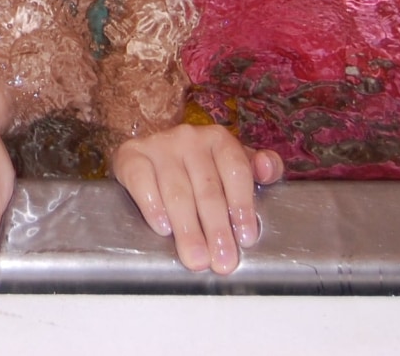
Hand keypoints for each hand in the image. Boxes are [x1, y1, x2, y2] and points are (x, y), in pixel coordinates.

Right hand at [111, 123, 281, 273]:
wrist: (149, 153)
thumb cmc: (198, 168)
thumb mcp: (230, 164)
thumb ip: (258, 168)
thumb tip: (268, 170)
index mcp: (219, 139)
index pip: (236, 171)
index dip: (242, 206)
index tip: (246, 238)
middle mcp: (189, 138)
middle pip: (207, 188)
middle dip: (216, 229)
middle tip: (222, 262)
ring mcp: (158, 145)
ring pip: (176, 191)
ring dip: (188, 228)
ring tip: (196, 258)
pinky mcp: (131, 155)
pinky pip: (142, 181)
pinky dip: (152, 206)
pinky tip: (163, 229)